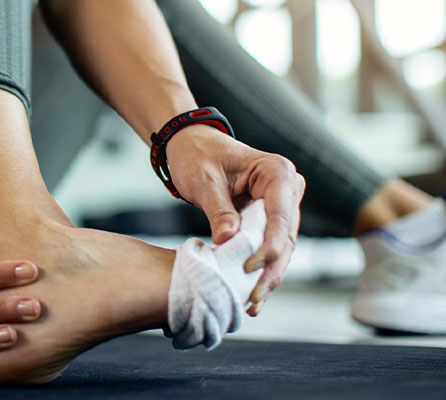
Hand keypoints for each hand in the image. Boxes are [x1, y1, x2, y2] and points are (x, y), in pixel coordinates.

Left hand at [165, 125, 305, 315]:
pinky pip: (271, 247)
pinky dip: (262, 269)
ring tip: (252, 304)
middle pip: (286, 236)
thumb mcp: (204, 181)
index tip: (249, 268)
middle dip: (270, 270)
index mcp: (276, 172)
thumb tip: (228, 241)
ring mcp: (283, 204)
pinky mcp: (271, 218)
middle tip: (253, 298)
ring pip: (283, 247)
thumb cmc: (197, 156)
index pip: (280, 216)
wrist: (191, 146)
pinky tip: (253, 295)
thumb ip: (218, 210)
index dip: (268, 246)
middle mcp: (288, 188)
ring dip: (268, 276)